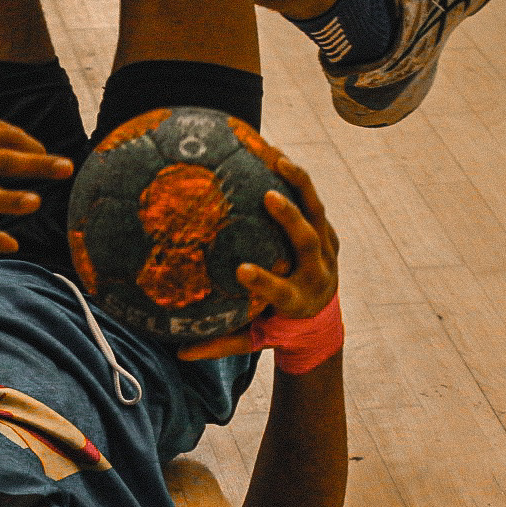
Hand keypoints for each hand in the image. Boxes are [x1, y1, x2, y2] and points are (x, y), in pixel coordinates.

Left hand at [0, 111, 73, 254]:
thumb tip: (13, 246)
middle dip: (36, 165)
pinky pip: (0, 127)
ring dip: (34, 150)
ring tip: (57, 164)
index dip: (10, 201)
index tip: (36, 202)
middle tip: (67, 169)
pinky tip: (32, 152)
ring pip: (4, 138)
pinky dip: (20, 139)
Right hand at [178, 150, 338, 361]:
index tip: (241, 270)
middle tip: (268, 197)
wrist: (320, 319)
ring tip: (277, 157)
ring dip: (299, 185)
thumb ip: (220, 344)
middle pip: (307, 241)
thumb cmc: (275, 327)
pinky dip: (295, 180)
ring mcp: (326, 250)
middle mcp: (317, 273)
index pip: (281, 291)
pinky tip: (272, 154)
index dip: (264, 281)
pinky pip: (312, 201)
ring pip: (317, 213)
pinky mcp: (327, 233)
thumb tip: (179, 351)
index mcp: (297, 300)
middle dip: (290, 219)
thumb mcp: (252, 339)